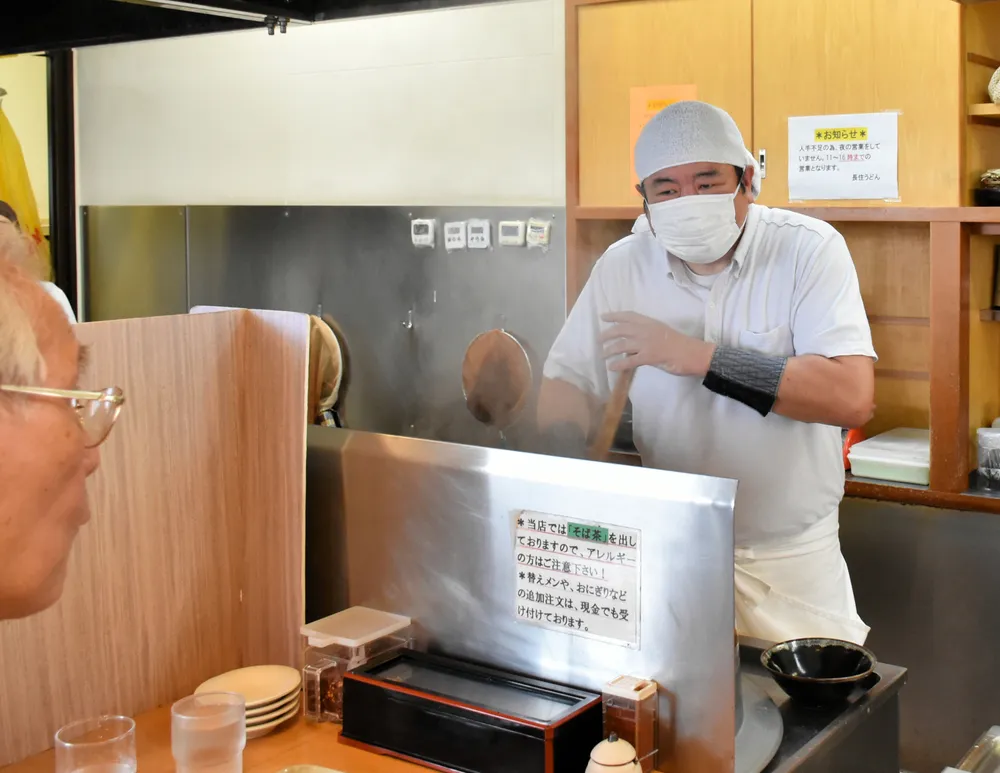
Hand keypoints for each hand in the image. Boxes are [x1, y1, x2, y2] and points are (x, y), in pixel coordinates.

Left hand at [600, 312, 715, 376]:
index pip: (628, 316)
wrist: (693, 352)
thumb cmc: (680, 343)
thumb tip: (634, 341)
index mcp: (650, 322)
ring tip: (602, 355)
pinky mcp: (649, 357)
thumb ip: (648, 334)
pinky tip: (611, 367)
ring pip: (622, 345)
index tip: (603, 316)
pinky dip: (618, 364)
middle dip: (607, 334)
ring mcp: (647, 343)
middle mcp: (646, 330)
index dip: (614, 315)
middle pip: (621, 330)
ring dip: (609, 350)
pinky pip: (629, 361)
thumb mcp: (662, 332)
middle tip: (598, 339)